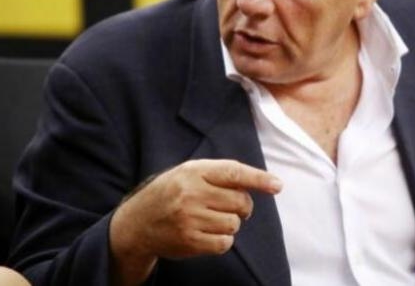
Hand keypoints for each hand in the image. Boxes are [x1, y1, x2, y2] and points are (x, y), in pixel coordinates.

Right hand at [109, 159, 281, 284]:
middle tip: (229, 206)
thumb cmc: (172, 193)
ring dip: (230, 223)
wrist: (137, 222)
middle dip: (242, 206)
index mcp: (194, 171)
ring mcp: (189, 218)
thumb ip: (220, 174)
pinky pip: (224, 243)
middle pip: (240, 201)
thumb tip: (261, 182)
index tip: (277, 185)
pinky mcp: (189, 241)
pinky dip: (223, 240)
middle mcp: (191, 193)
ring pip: (234, 223)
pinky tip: (209, 233)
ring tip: (212, 219)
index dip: (258, 178)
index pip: (233, 172)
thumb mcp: (190, 172)